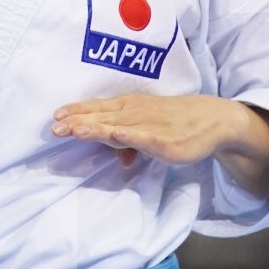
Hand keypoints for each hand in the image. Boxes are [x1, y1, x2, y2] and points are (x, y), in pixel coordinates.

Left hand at [50, 93, 268, 173]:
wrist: (213, 119)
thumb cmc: (176, 122)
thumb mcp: (149, 130)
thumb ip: (130, 143)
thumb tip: (120, 160)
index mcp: (129, 108)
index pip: (97, 108)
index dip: (76, 112)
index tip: (55, 117)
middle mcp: (136, 113)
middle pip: (102, 117)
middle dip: (78, 121)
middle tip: (54, 127)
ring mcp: (149, 126)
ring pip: (118, 126)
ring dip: (96, 127)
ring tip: (75, 130)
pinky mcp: (165, 141)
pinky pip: (144, 138)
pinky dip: (130, 136)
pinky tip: (116, 135)